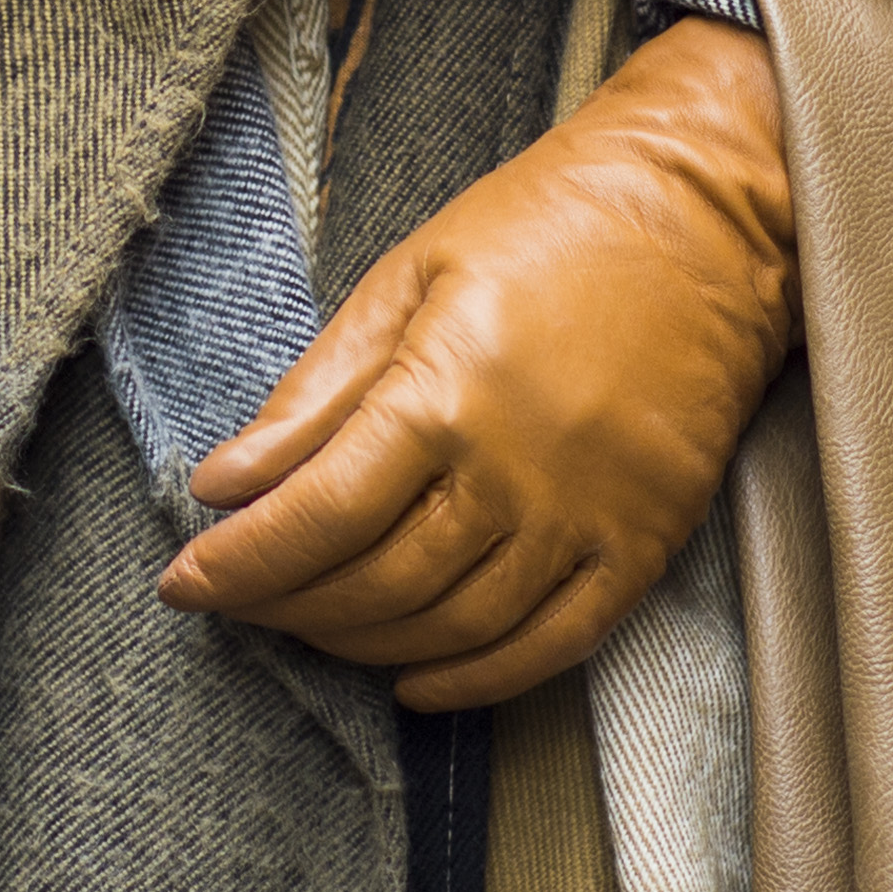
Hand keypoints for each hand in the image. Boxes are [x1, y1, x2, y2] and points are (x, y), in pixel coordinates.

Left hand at [155, 18, 793, 711]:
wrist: (709, 210)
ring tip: (310, 628)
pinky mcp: (646, 543)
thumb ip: (316, 392)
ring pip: (452, 629)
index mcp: (445, 391)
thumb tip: (223, 481)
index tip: (183, 583)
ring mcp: (589, 518)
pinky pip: (551, 649)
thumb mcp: (408, 276)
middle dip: (285, 608)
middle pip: (375, 586)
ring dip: (363, 646)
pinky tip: (416, 678)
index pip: (316, 517)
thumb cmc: (547, 224)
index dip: (239, 565)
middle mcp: (517, 472)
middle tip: (238, 602)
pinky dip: (475, 680)